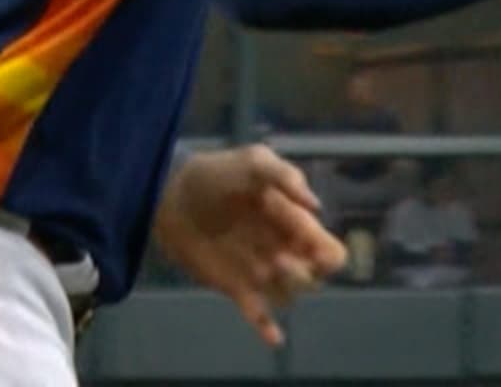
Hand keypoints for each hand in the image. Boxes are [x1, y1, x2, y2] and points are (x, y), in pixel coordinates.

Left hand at [154, 145, 345, 346]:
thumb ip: (286, 176)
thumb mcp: (254, 161)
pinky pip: (258, 313)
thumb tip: (315, 206)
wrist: (172, 195)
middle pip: (314, 276)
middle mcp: (284, 249)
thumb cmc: (217, 174)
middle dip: (304, 271)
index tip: (314, 249)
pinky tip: (275, 338)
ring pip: (290, 295)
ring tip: (267, 270)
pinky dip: (268, 328)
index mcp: (295, 222)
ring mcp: (261, 271)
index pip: (328, 248)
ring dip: (286, 290)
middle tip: (281, 257)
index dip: (327, 253)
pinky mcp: (237, 288)